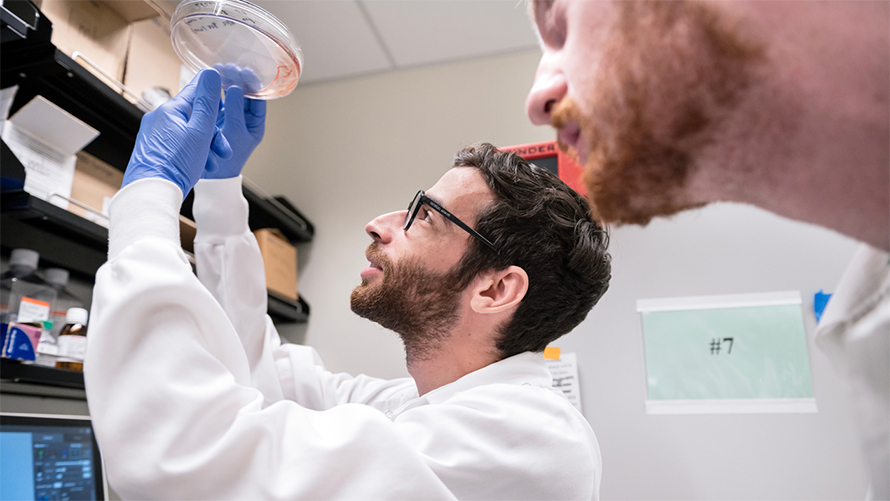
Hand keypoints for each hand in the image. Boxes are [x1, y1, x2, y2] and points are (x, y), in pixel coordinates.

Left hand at [122, 69, 231, 197]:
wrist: (152, 193)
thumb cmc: (174, 165)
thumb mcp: (200, 131)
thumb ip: (208, 102)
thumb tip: (212, 73)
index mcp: (170, 110)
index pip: (196, 89)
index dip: (215, 94)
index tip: (227, 93)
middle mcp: (159, 119)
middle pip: (195, 117)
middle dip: (214, 133)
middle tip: (223, 149)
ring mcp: (155, 134)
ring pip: (189, 133)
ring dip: (206, 146)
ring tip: (212, 162)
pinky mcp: (154, 149)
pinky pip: (179, 145)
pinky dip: (192, 153)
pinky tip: (199, 166)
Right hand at [203, 63, 265, 178]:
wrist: (212, 177)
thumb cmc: (227, 160)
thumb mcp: (234, 132)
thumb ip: (235, 110)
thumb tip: (235, 88)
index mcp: (256, 124)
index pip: (258, 98)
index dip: (253, 83)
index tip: (245, 70)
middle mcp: (245, 119)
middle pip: (244, 93)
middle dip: (238, 79)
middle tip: (229, 66)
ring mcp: (231, 118)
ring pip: (230, 95)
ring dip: (225, 81)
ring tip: (218, 69)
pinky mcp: (217, 118)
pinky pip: (218, 101)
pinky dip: (214, 90)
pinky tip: (210, 80)